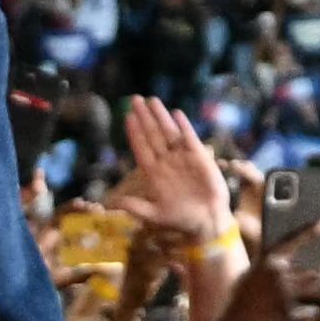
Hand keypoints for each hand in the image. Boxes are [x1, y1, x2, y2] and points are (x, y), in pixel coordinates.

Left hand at [115, 95, 241, 246]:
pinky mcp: (199, 156)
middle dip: (144, 117)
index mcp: (153, 173)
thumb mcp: (155, 215)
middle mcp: (166, 161)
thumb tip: (112, 203)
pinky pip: (189, 138)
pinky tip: (176, 114)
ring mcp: (182, 157)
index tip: (127, 117)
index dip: (134, 133)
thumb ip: (135, 207)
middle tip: (135, 99)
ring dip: (160, 117)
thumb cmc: (180, 219)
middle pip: (152, 135)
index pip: (141, 148)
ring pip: (168, 133)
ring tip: (152, 100)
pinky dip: (183, 126)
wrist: (207, 221)